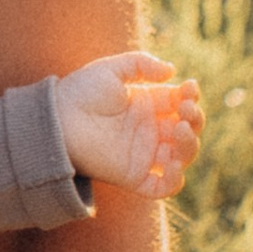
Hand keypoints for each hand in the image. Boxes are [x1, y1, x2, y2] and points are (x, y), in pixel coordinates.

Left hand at [53, 50, 202, 197]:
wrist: (57, 120)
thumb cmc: (80, 93)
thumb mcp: (111, 69)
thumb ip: (141, 64)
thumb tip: (172, 71)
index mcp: (145, 106)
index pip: (180, 104)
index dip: (190, 96)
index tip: (189, 86)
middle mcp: (148, 131)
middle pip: (187, 130)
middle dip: (195, 118)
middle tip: (186, 108)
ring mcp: (143, 154)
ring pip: (182, 156)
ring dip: (190, 144)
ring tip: (181, 128)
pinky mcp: (133, 176)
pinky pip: (164, 187)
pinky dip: (175, 179)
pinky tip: (173, 162)